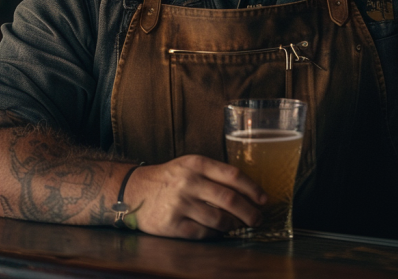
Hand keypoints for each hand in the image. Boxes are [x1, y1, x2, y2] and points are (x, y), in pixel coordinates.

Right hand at [123, 155, 266, 239]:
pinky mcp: (172, 224)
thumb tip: (246, 191)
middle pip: (229, 199)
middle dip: (249, 211)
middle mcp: (189, 182)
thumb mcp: (190, 166)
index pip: (232, 175)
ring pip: (218, 219)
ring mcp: (180, 204)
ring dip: (234, 225)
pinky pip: (203, 233)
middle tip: (258, 218)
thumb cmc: (169, 178)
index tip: (263, 199)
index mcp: (196, 163)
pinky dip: (215, 234)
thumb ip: (214, 174)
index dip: (252, 188)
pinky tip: (219, 231)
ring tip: (240, 225)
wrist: (134, 190)